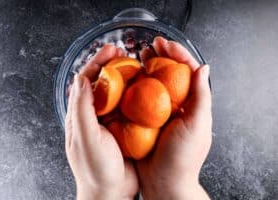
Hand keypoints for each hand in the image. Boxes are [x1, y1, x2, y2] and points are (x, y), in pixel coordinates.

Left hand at [65, 44, 137, 199]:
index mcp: (80, 115)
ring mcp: (109, 121)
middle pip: (101, 82)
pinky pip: (129, 106)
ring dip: (124, 76)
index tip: (110, 49)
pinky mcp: (123, 128)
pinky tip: (146, 88)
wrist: (111, 192)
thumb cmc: (95, 169)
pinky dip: (135, 93)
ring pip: (116, 92)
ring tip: (136, 64)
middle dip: (110, 64)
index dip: (97, 62)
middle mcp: (94, 115)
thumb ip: (82, 109)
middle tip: (124, 51)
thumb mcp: (86, 138)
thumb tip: (80, 79)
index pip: (86, 81)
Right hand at [137, 37, 211, 199]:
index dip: (178, 54)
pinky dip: (133, 85)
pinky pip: (137, 98)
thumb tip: (203, 67)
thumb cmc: (184, 157)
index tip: (166, 44)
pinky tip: (126, 77)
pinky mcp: (142, 119)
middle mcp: (174, 104)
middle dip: (160, 57)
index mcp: (190, 103)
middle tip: (150, 45)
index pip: (187, 71)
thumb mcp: (198, 124)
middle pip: (168, 73)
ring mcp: (157, 111)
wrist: (164, 182)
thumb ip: (201, 96)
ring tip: (138, 55)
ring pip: (152, 83)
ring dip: (146, 67)